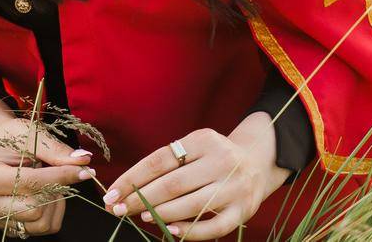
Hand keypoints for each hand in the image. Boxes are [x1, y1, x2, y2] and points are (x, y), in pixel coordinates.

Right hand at [0, 94, 95, 235]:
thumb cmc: (12, 139)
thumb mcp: (30, 134)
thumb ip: (55, 149)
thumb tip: (83, 160)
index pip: (30, 182)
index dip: (60, 176)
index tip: (84, 170)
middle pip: (35, 208)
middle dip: (54, 189)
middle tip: (56, 171)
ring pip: (41, 222)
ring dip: (54, 202)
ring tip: (49, 182)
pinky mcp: (11, 228)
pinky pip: (44, 228)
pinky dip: (53, 212)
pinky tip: (46, 194)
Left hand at [100, 115, 289, 238]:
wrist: (259, 160)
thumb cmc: (214, 156)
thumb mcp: (194, 146)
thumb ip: (168, 162)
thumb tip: (130, 188)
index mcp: (203, 140)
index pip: (159, 160)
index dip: (132, 178)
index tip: (112, 192)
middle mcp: (220, 161)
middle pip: (172, 184)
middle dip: (140, 199)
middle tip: (119, 208)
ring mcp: (234, 187)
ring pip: (190, 205)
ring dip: (161, 214)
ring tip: (142, 216)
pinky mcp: (243, 210)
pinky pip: (213, 226)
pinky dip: (189, 231)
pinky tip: (170, 231)